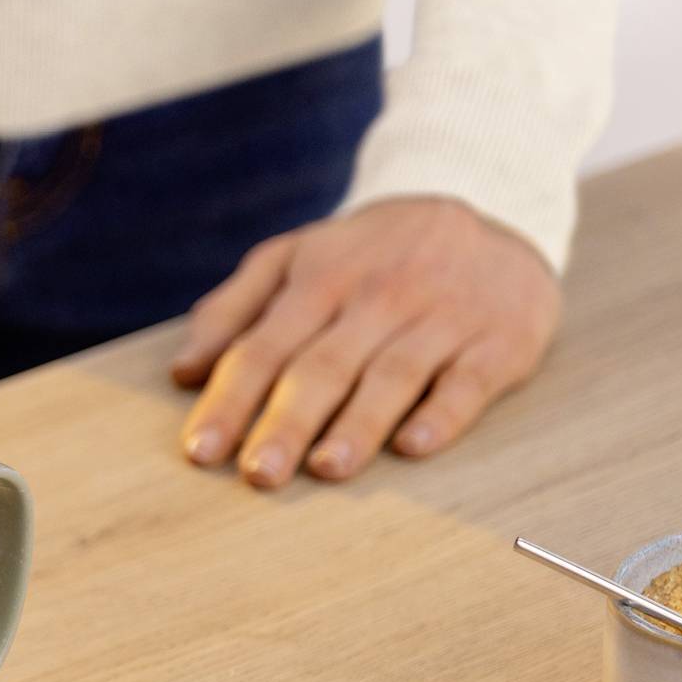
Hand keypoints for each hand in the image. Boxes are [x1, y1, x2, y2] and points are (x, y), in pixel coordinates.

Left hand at [170, 197, 558, 486]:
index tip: (200, 451)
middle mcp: (378, 295)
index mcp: (320, 277)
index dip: (230, 399)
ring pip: (392, 375)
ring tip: (326, 468)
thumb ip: (235, 307)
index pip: (264, 346)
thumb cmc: (371, 253)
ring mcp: (441, 317)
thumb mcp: (298, 256)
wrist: (487, 207)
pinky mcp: (498, 340)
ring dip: (359, 425)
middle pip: (323, 366)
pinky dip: (443, 414)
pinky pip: (468, 380)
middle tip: (257, 474)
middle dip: (286, 421)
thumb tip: (183, 372)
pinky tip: (414, 447)